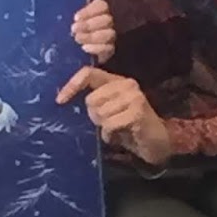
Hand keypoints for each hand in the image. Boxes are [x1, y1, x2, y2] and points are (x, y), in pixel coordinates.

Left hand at [57, 67, 171, 168]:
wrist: (157, 143)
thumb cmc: (129, 128)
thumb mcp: (109, 111)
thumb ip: (94, 102)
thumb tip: (63, 98)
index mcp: (117, 80)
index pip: (88, 73)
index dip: (72, 85)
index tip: (59, 100)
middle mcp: (127, 84)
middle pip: (91, 99)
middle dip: (95, 116)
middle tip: (108, 124)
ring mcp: (134, 96)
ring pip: (100, 113)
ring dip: (104, 127)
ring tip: (116, 130)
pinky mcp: (137, 111)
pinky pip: (109, 125)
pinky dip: (110, 135)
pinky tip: (120, 136)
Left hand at [72, 0, 115, 64]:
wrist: (69, 40)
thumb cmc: (73, 19)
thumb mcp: (75, 2)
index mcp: (99, 6)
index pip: (101, 5)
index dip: (89, 11)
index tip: (76, 17)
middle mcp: (108, 20)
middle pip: (106, 20)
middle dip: (89, 25)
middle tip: (73, 28)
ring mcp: (109, 35)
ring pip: (109, 34)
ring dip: (92, 37)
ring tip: (77, 38)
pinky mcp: (108, 50)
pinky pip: (109, 49)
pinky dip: (97, 49)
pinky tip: (85, 48)